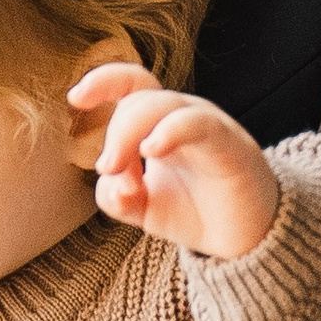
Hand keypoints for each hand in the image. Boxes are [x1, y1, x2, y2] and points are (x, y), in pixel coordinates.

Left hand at [70, 63, 280, 261]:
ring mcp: (207, 127)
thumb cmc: (196, 213)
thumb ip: (115, 196)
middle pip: (138, 100)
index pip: (132, 85)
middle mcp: (183, 117)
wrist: (246, 239)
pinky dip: (169, 130)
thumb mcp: (142, 208)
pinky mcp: (228, 145)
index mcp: (161, 125)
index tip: (75, 98)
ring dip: (129, 134)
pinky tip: (152, 151)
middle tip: (109, 171)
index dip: (103, 81)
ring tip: (120, 171)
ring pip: (161, 105)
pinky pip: (196, 123)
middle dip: (114, 134)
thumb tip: (111, 184)